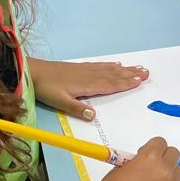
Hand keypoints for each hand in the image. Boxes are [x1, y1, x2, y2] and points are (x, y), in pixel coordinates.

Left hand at [28, 58, 148, 118]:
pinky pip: (100, 66)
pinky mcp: (80, 68)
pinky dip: (110, 66)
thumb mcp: (58, 101)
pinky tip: (116, 65)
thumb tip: (93, 115)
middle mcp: (89, 76)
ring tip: (138, 68)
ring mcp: (85, 70)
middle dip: (130, 74)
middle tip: (146, 72)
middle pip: (113, 75)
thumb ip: (76, 108)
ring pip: (109, 70)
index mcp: (86, 85)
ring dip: (124, 70)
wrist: (32, 71)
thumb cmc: (45, 88)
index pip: (109, 85)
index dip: (125, 83)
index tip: (139, 81)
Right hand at [92, 137, 179, 180]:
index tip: (146, 155)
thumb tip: (148, 161)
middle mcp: (164, 171)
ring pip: (178, 173)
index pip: (161, 143)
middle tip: (151, 167)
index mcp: (150, 157)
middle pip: (174, 155)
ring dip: (169, 174)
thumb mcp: (121, 166)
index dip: (152, 148)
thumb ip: (139, 161)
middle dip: (163, 158)